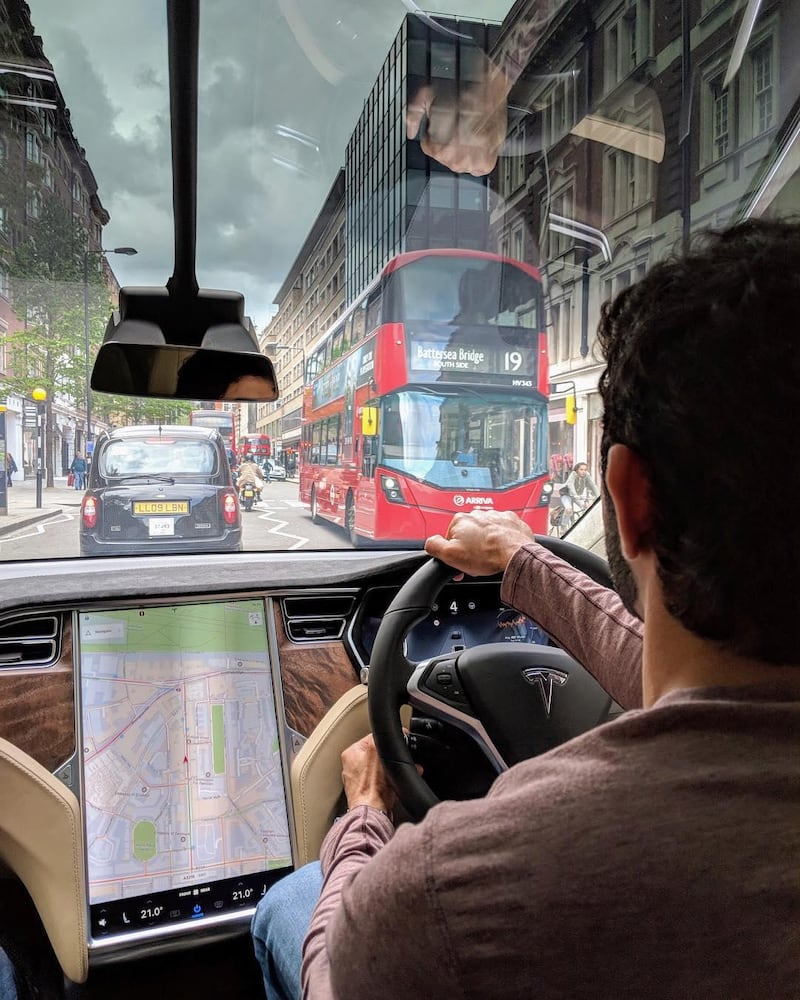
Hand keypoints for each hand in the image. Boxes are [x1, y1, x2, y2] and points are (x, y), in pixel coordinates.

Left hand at [341, 733, 396, 816]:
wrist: (372, 813)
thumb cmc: (373, 788)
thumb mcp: (379, 751)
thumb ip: (381, 738)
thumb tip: (385, 733)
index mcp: (351, 753)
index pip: (373, 738)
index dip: (388, 741)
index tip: (398, 744)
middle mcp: (350, 767)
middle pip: (377, 755)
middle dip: (391, 758)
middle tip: (398, 763)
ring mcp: (356, 781)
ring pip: (380, 769)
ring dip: (391, 772)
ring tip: (395, 777)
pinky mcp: (364, 794)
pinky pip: (380, 783)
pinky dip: (388, 784)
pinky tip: (392, 788)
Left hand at [406, 53, 510, 175]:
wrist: (490, 93)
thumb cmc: (462, 94)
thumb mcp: (427, 96)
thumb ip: (413, 115)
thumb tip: (410, 132)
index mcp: (437, 149)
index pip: (430, 147)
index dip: (436, 132)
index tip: (444, 122)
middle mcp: (453, 160)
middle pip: (444, 156)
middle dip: (448, 142)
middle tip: (458, 125)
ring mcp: (470, 165)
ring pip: (460, 162)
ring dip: (463, 150)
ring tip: (469, 132)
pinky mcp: (485, 165)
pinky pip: (476, 168)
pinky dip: (477, 157)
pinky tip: (477, 142)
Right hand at [425, 509, 535, 577]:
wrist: (516, 556)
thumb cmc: (488, 556)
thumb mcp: (450, 556)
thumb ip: (434, 546)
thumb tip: (430, 542)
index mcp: (460, 520)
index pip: (451, 537)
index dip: (455, 552)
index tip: (462, 561)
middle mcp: (478, 514)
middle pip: (469, 534)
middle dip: (471, 547)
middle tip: (477, 562)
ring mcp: (496, 516)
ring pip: (486, 532)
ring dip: (486, 542)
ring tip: (491, 556)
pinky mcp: (511, 521)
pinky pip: (503, 530)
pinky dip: (502, 539)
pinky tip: (502, 549)